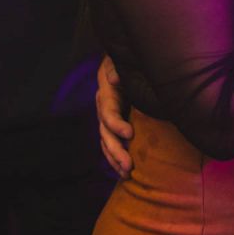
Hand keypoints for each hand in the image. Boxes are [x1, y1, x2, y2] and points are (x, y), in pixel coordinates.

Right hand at [96, 55, 133, 177]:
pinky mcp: (112, 126)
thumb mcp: (118, 61)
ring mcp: (106, 120)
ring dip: (115, 159)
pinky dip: (115, 159)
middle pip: (106, 134)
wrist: (121, 65)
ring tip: (126, 173)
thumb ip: (115, 69)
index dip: (116, 124)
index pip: (108, 113)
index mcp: (106, 94)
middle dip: (116, 151)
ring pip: (106, 143)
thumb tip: (114, 79)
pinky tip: (124, 172)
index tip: (130, 134)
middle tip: (129, 165)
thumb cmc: (124, 62)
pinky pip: (110, 145)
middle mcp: (103, 109)